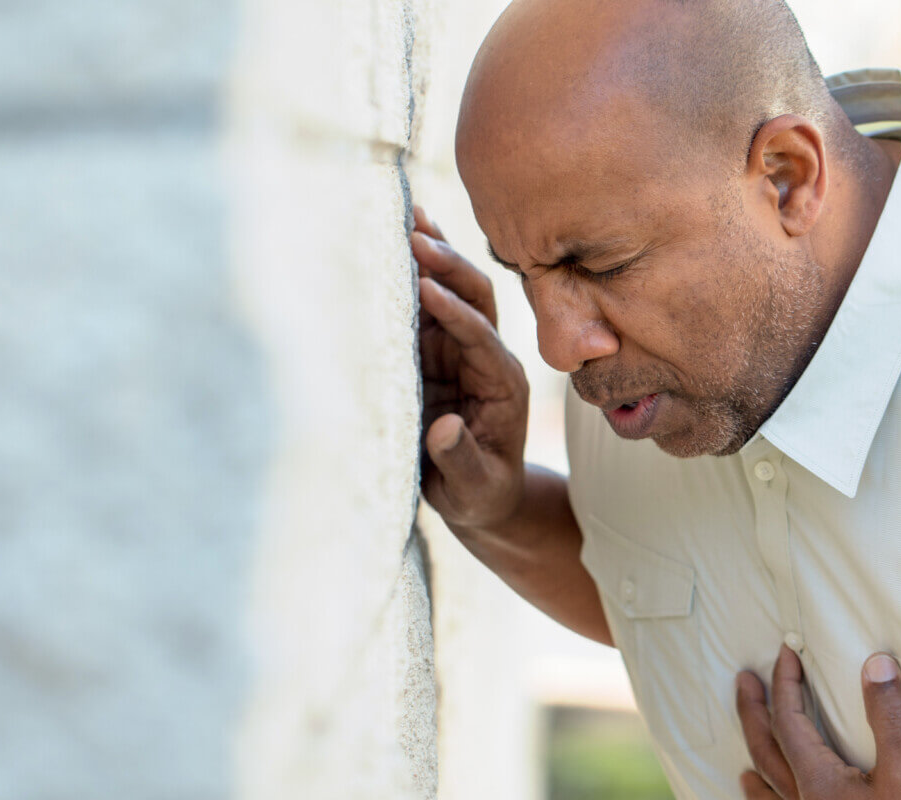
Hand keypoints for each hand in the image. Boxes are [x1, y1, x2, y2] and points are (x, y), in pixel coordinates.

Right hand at [413, 206, 529, 529]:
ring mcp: (461, 349)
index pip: (482, 338)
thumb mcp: (474, 490)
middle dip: (449, 266)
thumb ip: (461, 461)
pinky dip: (414, 271)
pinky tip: (398, 237)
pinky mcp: (437, 350)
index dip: (455, 314)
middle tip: (415, 235)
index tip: (425, 288)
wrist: (483, 497)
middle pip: (476, 297)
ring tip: (404, 215)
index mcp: (502, 384)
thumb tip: (444, 429)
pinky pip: (427, 304)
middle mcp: (486, 356)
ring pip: (453, 290)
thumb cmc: (481, 495)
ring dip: (432, 254)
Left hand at [734, 646, 900, 799]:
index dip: (786, 683)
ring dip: (758, 766)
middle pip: (765, 752)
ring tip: (745, 761)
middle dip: (753, 713)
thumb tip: (876, 664)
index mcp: (820, 785)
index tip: (786, 653)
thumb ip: (890, 720)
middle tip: (744, 681)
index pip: (788, 722)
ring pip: (770, 794)